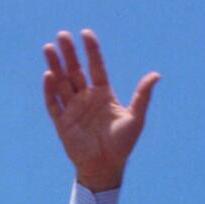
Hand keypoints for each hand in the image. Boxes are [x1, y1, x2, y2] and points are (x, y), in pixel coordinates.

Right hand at [41, 29, 157, 190]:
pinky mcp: (62, 123)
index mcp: (103, 94)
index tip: (85, 33)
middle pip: (75, 71)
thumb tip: (156, 75)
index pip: (96, 67)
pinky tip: (49, 75)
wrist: (106, 168)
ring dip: (55, 66)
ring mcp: (73, 110)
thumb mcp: (135, 118)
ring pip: (61, 83)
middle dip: (69, 54)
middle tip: (62, 35)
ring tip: (48, 48)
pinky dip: (50, 90)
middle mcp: (86, 98)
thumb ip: (142, 96)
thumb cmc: (123, 145)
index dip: (91, 50)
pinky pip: (54, 104)